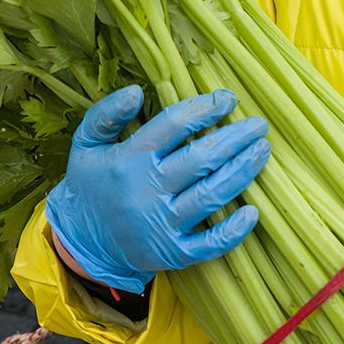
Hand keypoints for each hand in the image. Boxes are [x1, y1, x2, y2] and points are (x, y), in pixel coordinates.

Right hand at [45, 86, 269, 292]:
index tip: (228, 98)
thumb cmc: (91, 186)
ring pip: (211, 195)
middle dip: (236, 138)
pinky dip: (233, 231)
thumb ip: (106, 114)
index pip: (174, 125)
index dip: (204, 109)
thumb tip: (137, 90)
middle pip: (201, 158)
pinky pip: (208, 244)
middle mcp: (147, 191)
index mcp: (129, 160)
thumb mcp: (85, 144)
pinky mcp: (172, 253)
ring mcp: (161, 225)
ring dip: (242, 171)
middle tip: (259, 125)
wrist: (81, 243)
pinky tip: (253, 212)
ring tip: (262, 150)